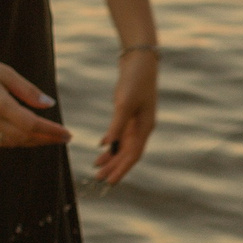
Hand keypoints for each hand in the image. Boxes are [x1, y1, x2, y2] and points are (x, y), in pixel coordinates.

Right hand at [0, 49, 72, 148]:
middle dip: (46, 139)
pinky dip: (15, 141)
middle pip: (24, 137)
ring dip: (31, 142)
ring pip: (11, 142)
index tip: (67, 134)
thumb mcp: (6, 73)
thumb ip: (29, 91)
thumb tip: (50, 105)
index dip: (51, 131)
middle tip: (63, 138)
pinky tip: (25, 136)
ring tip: (47, 137)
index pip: (32, 124)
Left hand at [95, 46, 159, 184]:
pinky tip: (101, 147)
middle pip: (128, 153)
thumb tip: (109, 146)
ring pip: (123, 145)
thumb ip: (118, 125)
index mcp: (145, 127)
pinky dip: (111, 142)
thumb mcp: (125, 103)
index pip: (133, 155)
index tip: (109, 182)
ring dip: (111, 157)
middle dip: (114, 167)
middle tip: (98, 179)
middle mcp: (143, 127)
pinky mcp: (129, 113)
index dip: (121, 169)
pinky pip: (120, 134)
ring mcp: (136, 120)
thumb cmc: (135, 80)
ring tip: (97, 167)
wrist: (140, 60)